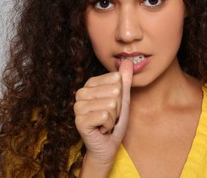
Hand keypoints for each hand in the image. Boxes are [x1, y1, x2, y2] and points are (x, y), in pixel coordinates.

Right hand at [74, 59, 132, 174]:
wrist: (107, 145)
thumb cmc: (114, 122)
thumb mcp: (123, 99)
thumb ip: (125, 80)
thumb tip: (128, 61)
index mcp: (90, 84)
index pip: (116, 80)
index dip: (120, 96)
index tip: (113, 107)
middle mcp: (81, 92)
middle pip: (114, 91)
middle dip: (117, 108)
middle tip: (109, 116)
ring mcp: (78, 107)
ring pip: (111, 104)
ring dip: (113, 118)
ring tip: (105, 123)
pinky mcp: (79, 120)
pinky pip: (105, 116)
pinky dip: (109, 125)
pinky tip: (102, 129)